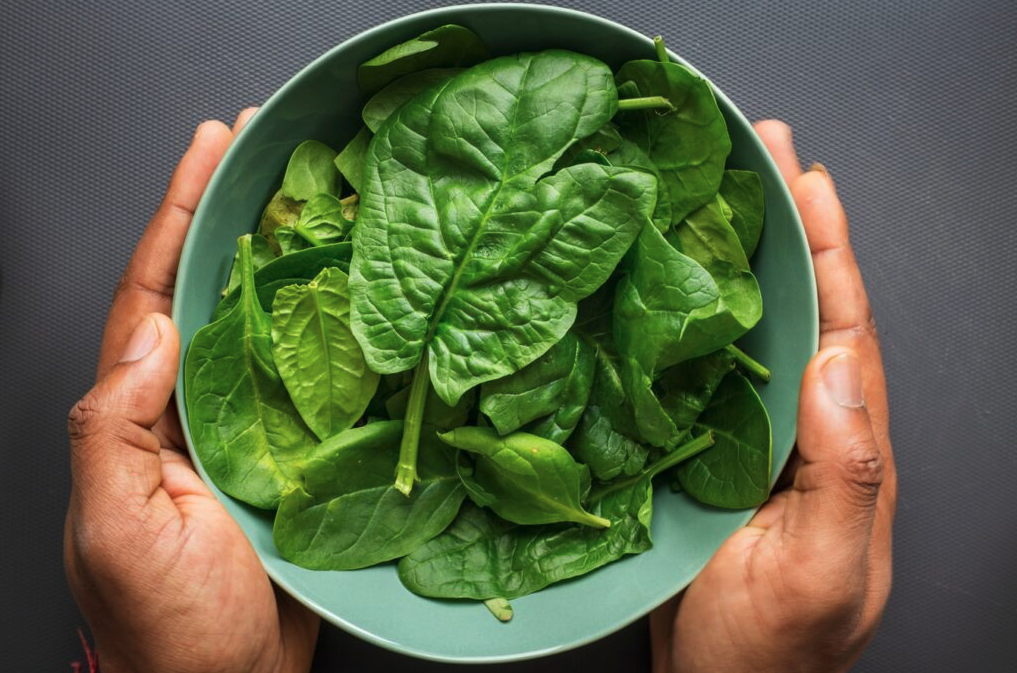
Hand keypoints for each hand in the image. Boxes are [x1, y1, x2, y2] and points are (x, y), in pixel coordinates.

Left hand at [64, 110, 319, 672]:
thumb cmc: (167, 625)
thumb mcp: (114, 528)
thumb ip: (113, 429)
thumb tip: (150, 332)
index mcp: (140, 413)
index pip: (152, 294)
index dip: (177, 216)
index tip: (210, 151)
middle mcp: (191, 406)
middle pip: (209, 289)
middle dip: (230, 214)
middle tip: (267, 148)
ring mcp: (246, 427)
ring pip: (265, 324)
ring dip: (286, 257)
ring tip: (316, 196)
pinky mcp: (294, 452)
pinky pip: (312, 376)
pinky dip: (330, 328)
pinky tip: (356, 293)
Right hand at [651, 121, 896, 672]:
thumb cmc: (771, 652)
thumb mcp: (823, 572)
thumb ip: (848, 474)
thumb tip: (840, 365)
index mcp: (844, 444)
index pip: (844, 325)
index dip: (827, 247)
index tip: (805, 178)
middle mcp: (800, 425)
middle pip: (798, 306)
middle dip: (784, 224)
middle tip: (758, 151)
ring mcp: (749, 435)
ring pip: (745, 328)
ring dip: (732, 257)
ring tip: (709, 192)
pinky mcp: (698, 450)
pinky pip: (694, 369)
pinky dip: (682, 317)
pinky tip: (657, 282)